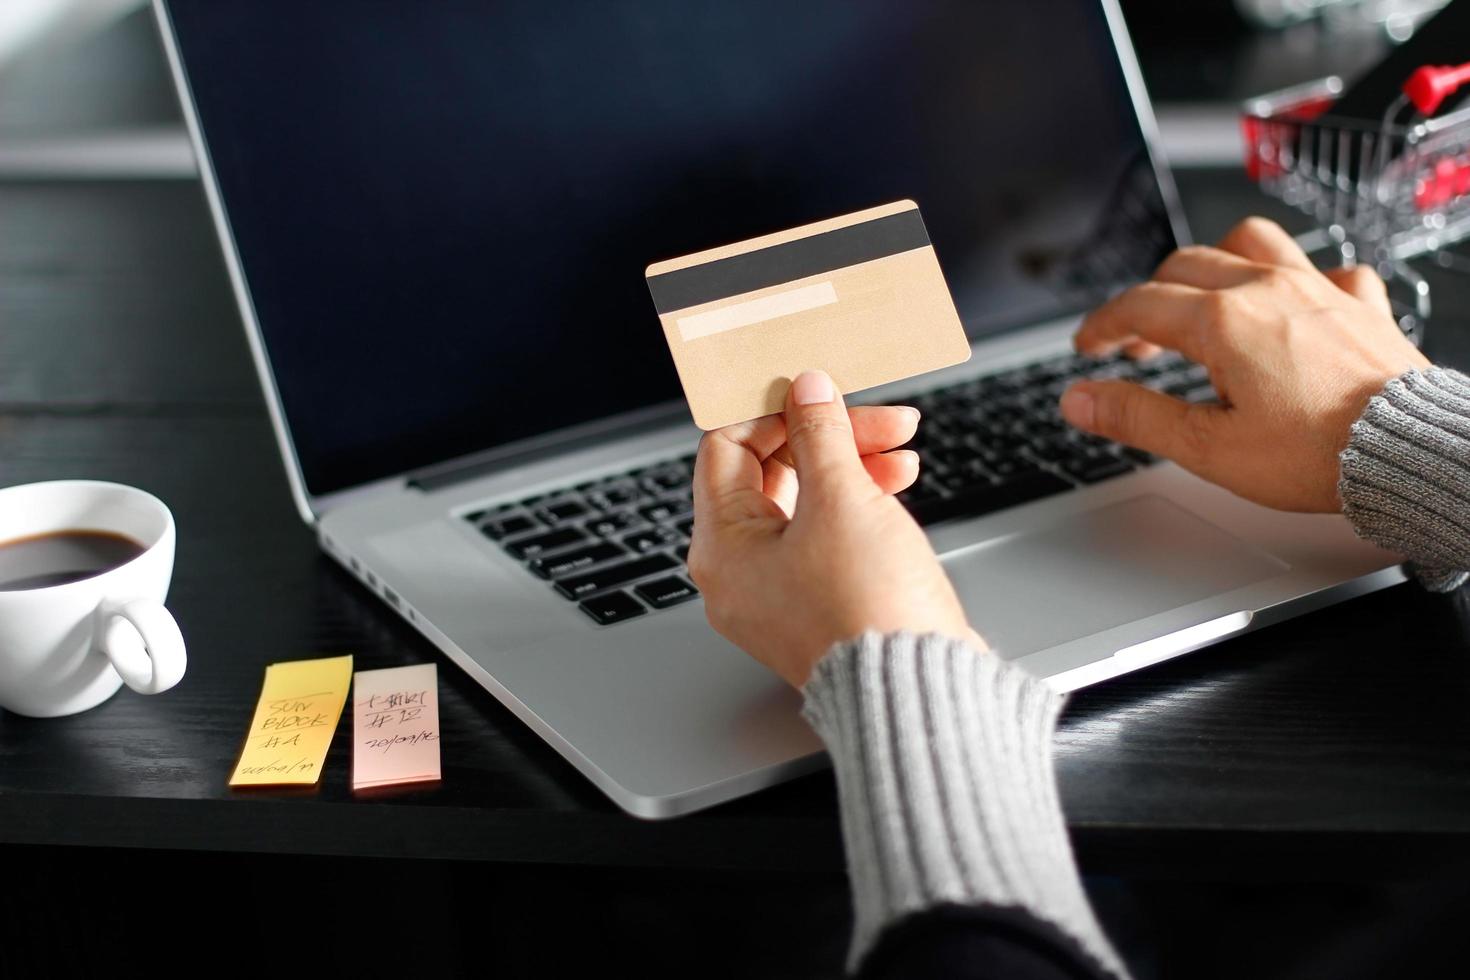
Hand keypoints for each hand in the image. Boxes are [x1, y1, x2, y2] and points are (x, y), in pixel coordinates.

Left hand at [689, 370, 980, 687]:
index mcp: (721, 546)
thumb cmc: (869, 609)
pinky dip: (859, 506)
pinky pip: (827, 537)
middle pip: (771, 473)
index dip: (774, 410)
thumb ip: (820, 434)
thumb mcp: (842, 498)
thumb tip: (806, 392)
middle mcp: (739, 573)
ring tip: (902, 452)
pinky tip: (897, 486)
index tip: (817, 389)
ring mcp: (779, 594)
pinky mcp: (819, 607)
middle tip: (881, 419)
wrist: (918, 688)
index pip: (728, 448)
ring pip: (806, 503)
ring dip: (853, 466)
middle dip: (829, 437)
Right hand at [1062, 217, 1429, 511]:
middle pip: (1185, 266)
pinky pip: (1327, 267)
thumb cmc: (1317, 454)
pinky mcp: (1360, 305)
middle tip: (1134, 342)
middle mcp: (1268, 290)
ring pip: (1251, 242)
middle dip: (1146, 300)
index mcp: (1223, 322)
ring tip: (1201, 295)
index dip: (1103, 325)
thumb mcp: (1208, 447)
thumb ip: (1137, 416)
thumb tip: (1080, 399)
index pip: (1139, 305)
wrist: (1407, 452)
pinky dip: (1300, 278)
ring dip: (1215, 262)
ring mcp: (1318, 289)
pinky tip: (1294, 301)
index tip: (1088, 348)